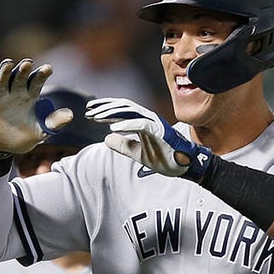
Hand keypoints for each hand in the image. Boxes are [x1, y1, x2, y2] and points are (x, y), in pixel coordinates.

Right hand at [0, 58, 61, 154]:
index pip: (36, 81)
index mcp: (29, 96)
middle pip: (20, 77)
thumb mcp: (40, 132)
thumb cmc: (20, 138)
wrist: (0, 149)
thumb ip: (54, 123)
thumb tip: (70, 114)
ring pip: (2, 81)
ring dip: (4, 72)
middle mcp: (14, 93)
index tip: (48, 69)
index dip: (42, 74)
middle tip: (28, 63)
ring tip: (8, 63)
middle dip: (24, 70)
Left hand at [85, 97, 212, 179]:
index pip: (122, 111)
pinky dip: (126, 125)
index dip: (105, 110)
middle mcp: (148, 118)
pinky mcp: (159, 131)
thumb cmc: (164, 157)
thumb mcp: (137, 153)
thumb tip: (106, 139)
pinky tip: (112, 128)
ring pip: (130, 111)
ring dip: (112, 113)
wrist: (184, 166)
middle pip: (123, 106)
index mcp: (143, 122)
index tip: (90, 112)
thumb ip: (123, 145)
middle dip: (105, 107)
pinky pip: (141, 124)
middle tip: (89, 111)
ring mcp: (154, 123)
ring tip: (96, 117)